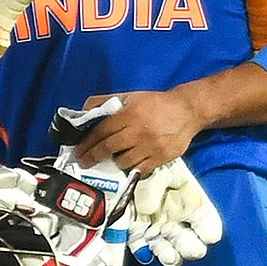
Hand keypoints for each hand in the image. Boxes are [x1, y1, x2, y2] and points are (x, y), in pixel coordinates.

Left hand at [74, 89, 201, 175]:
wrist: (187, 111)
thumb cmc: (156, 104)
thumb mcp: (130, 96)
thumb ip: (106, 102)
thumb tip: (84, 110)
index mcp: (130, 114)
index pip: (102, 130)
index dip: (88, 142)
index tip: (79, 150)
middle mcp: (138, 131)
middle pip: (109, 147)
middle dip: (93, 156)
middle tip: (83, 162)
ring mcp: (150, 146)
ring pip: (123, 161)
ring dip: (113, 163)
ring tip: (110, 161)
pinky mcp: (161, 158)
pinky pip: (140, 169)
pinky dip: (131, 168)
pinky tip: (127, 165)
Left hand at [126, 158, 222, 265]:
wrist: (128, 162)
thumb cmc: (153, 164)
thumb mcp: (161, 168)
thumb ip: (157, 185)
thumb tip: (147, 209)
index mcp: (193, 206)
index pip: (209, 227)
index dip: (210, 233)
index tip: (207, 234)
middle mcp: (178, 222)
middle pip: (192, 247)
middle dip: (191, 249)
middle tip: (187, 246)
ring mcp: (158, 229)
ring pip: (169, 254)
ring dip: (169, 256)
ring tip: (167, 254)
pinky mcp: (136, 233)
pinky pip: (141, 248)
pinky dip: (142, 252)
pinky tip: (144, 251)